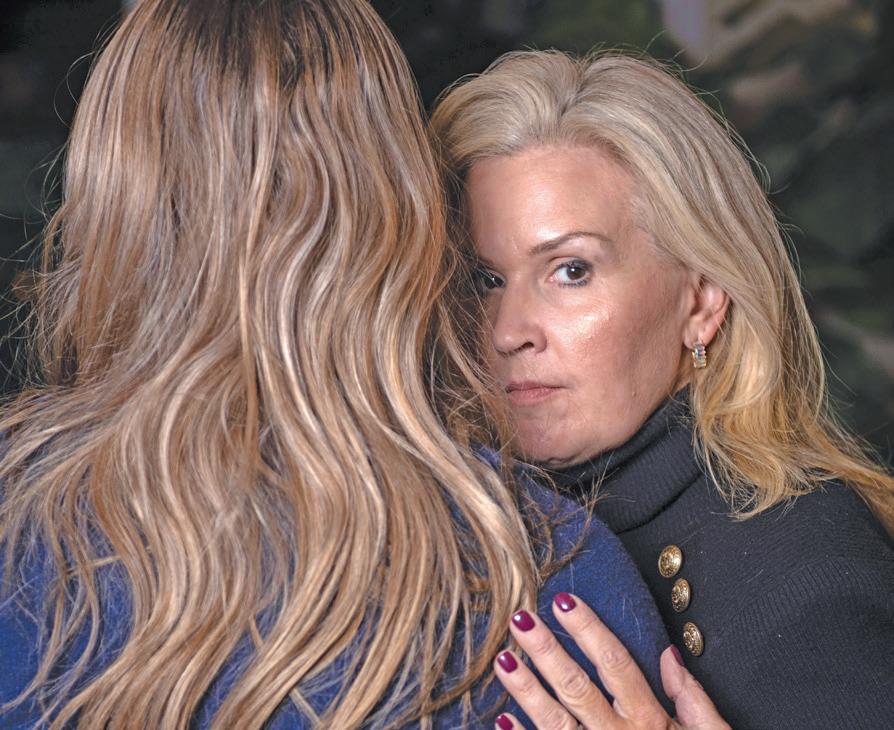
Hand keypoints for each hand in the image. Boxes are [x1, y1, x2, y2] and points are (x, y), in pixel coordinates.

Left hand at [493, 592, 728, 728]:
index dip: (588, 629)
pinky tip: (501, 720)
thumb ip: (692, 699)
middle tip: (520, 618)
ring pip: (555, 723)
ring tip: (503, 659)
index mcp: (649, 721)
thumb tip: (669, 655)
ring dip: (526, 690)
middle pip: (577, 687)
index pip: (615, 664)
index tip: (563, 601)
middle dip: (545, 650)